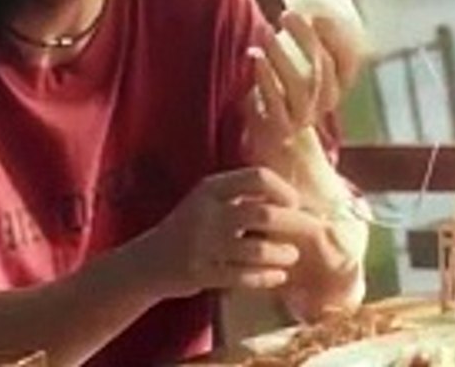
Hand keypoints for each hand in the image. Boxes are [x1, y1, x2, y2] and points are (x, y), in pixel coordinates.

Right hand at [134, 167, 331, 298]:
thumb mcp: (208, 202)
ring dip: (282, 254)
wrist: (148, 262)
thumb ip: (241, 197)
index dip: (283, 189)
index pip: (257, 177)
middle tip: (306, 233)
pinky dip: (266, 277)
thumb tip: (292, 201)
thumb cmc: (189, 229)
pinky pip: (243, 277)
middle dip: (293, 225)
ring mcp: (202, 245)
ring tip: (291, 256)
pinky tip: (277, 276)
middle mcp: (206, 213)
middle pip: (263, 214)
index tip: (295, 203)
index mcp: (211, 189)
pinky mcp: (200, 273)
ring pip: (257, 250)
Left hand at [251, 12, 356, 143]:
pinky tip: (254, 55)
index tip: (319, 15)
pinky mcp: (281, 126)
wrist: (276, 140)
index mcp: (338, 85)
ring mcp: (305, 116)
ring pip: (299, 84)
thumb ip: (307, 47)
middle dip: (307, 38)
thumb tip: (301, 9)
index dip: (337, 37)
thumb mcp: (302, 70)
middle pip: (323, 68)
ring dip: (282, 55)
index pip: (347, 61)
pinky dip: (264, 76)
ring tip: (267, 31)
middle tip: (287, 15)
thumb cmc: (288, 93)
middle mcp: (326, 101)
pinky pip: (274, 101)